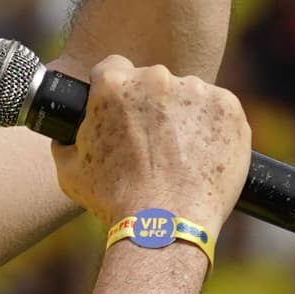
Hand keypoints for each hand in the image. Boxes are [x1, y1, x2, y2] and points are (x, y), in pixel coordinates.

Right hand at [54, 56, 250, 240]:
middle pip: (152, 81)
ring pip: (188, 94)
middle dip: (152, 104)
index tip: (125, 113)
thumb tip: (66, 130)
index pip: (113, 68)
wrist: (167, 225)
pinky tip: (203, 155)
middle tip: (154, 143)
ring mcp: (196, 90)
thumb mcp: (70, 170)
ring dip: (185, 114)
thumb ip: (65, 139)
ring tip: (181, 155)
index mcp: (113, 85)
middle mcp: (155, 77)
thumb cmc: (115, 201)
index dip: (117, 92)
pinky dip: (214, 127)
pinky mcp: (228, 107)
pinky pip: (219, 109)